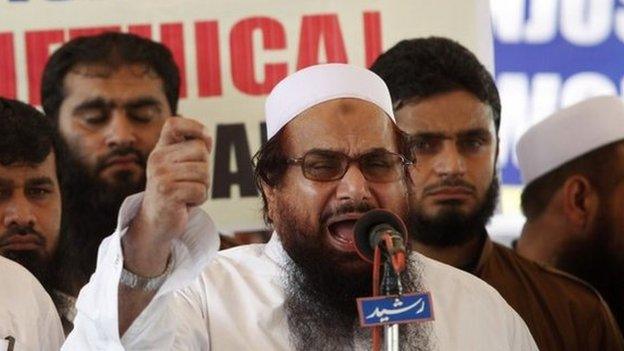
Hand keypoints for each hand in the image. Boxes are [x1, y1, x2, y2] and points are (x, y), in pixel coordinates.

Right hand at [123, 117, 211, 275]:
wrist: (156, 222)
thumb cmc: (174, 192)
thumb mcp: (178, 168)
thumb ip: (190, 151)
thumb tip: (207, 139)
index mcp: (160, 150)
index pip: (174, 124)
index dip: (194, 127)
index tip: (206, 140)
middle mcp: (157, 159)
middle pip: (201, 151)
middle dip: (205, 169)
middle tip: (190, 183)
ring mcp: (161, 176)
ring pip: (204, 172)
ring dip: (203, 187)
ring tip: (187, 193)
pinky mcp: (168, 193)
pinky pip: (201, 190)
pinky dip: (199, 199)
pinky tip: (185, 203)